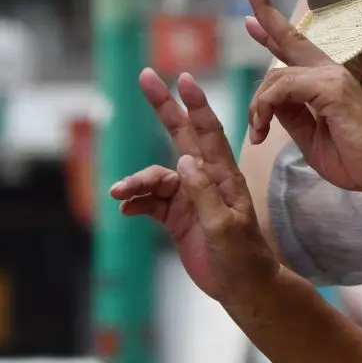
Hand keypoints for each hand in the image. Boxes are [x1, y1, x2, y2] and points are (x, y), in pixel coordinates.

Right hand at [110, 69, 278, 305]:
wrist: (242, 286)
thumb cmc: (243, 256)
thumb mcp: (225, 226)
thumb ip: (204, 194)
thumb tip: (185, 160)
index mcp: (224, 176)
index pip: (208, 132)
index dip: (196, 104)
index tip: (183, 77)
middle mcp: (206, 179)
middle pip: (181, 136)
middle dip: (164, 106)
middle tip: (145, 76)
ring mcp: (190, 197)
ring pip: (156, 177)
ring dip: (136, 181)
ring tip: (119, 193)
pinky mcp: (177, 216)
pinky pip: (149, 202)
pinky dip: (135, 203)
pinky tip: (126, 209)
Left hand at [242, 0, 361, 204]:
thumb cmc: (354, 160)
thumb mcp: (310, 136)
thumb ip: (291, 115)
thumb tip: (270, 101)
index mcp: (327, 83)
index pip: (296, 50)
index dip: (274, 31)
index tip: (253, 16)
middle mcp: (330, 72)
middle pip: (292, 37)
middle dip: (268, 13)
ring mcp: (332, 77)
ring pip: (276, 76)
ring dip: (258, 105)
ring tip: (257, 132)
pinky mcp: (330, 88)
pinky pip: (282, 88)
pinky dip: (266, 107)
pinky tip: (263, 129)